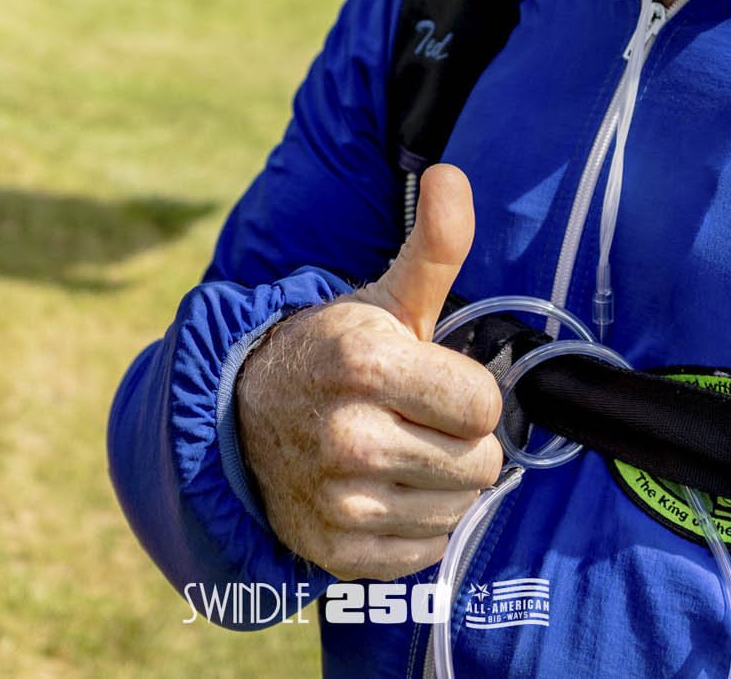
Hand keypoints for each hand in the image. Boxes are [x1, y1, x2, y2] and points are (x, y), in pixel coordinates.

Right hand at [234, 165, 503, 578]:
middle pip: (480, 464)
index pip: (484, 405)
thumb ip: (434, 244)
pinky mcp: (335, 554)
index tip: (433, 381)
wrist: (246, 418)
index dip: (467, 392)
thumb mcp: (384, 298)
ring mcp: (338, 503)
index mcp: (365, 363)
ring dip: (440, 483)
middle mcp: (348, 438)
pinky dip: (414, 524)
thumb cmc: (334, 353)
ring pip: (457, 509)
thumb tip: (454, 175)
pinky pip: (426, 549)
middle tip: (417, 419)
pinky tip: (382, 490)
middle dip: (459, 440)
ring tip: (398, 451)